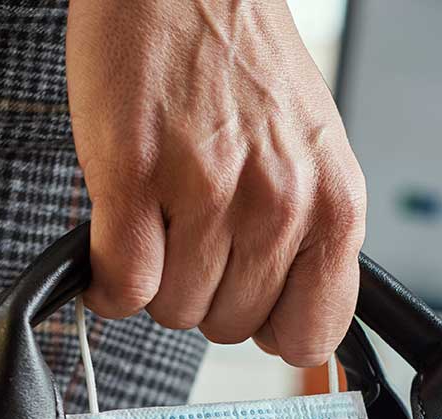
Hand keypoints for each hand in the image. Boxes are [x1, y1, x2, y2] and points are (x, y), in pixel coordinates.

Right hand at [68, 0, 365, 366]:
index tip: (249, 302)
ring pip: (173, 309)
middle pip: (230, 327)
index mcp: (335, 203)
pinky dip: (106, 279)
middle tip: (193, 232)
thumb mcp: (311, 153)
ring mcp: (208, 193)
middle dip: (205, 291)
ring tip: (159, 214)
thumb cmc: (242, 62)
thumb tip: (292, 326)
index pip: (311, 333)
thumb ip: (309, 235)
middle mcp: (280, 203)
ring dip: (155, 277)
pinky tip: (114, 236)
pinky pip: (122, 284)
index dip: (270, 325)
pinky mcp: (135, 177)